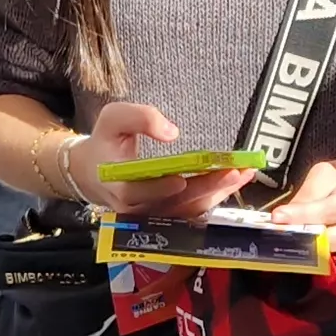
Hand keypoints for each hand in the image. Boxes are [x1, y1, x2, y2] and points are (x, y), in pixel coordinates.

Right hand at [67, 100, 253, 216]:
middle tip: (233, 172)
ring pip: (187, 211)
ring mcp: (153, 217)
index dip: (159, 188)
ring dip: (217, 193)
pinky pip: (192, 211)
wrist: (92, 172)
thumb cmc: (105, 142)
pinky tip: (234, 182)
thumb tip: (171, 132)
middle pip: (173, 203)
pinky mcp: (166, 217)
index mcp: (117, 186)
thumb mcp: (113, 118)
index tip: (181, 179)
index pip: (137, 192)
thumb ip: (140, 118)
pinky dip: (214, 196)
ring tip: (243, 174)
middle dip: (206, 188)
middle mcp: (135, 209)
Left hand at [271, 156, 335, 259]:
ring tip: (288, 237)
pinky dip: (317, 255)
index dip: (303, 215)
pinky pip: (334, 260)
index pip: (330, 211)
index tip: (277, 217)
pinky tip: (308, 243)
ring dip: (306, 249)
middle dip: (301, 237)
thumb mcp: (327, 174)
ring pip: (330, 255)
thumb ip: (308, 194)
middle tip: (276, 232)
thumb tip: (286, 217)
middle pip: (331, 240)